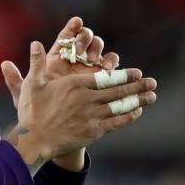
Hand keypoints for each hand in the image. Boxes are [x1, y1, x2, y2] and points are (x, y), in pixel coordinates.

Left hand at [1, 17, 118, 105]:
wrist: (57, 130)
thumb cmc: (40, 112)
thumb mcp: (26, 97)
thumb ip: (15, 81)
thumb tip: (4, 64)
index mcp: (57, 60)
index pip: (65, 38)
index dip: (72, 28)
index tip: (77, 22)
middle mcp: (74, 61)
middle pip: (85, 40)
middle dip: (86, 39)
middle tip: (82, 49)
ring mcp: (89, 70)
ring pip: (98, 50)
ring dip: (99, 50)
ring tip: (95, 60)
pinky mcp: (101, 81)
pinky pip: (110, 67)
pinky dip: (112, 64)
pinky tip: (110, 68)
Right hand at [4, 41, 155, 173]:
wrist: (34, 141)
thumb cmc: (31, 112)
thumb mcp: (32, 85)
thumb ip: (37, 63)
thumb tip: (35, 43)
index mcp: (74, 85)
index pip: (104, 78)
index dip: (123, 75)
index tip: (137, 73)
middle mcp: (86, 99)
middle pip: (116, 91)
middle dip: (137, 86)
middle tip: (152, 82)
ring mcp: (91, 116)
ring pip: (119, 106)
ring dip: (137, 101)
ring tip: (151, 96)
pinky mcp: (93, 131)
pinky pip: (115, 122)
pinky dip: (127, 117)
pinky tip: (136, 112)